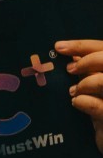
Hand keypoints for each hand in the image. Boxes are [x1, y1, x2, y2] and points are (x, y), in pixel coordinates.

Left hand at [60, 39, 102, 154]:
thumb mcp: (96, 88)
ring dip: (84, 84)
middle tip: (69, 70)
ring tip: (75, 92)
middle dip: (85, 62)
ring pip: (102, 81)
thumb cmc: (102, 112)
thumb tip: (70, 55)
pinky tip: (77, 103)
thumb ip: (90, 71)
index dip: (82, 45)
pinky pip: (98, 106)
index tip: (58, 47)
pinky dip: (83, 101)